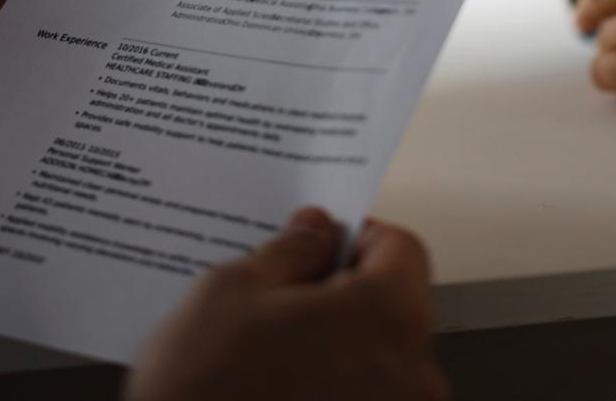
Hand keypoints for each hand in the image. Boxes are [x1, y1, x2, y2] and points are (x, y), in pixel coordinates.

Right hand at [126, 208, 446, 400]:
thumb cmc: (202, 393)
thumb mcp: (235, 289)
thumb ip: (293, 250)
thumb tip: (317, 232)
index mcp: (388, 318)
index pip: (402, 252)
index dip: (357, 238)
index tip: (322, 243)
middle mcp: (412, 377)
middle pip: (393, 310)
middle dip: (343, 297)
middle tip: (286, 298)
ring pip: (379, 363)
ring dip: (337, 349)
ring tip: (274, 353)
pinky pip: (362, 399)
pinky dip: (331, 391)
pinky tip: (280, 390)